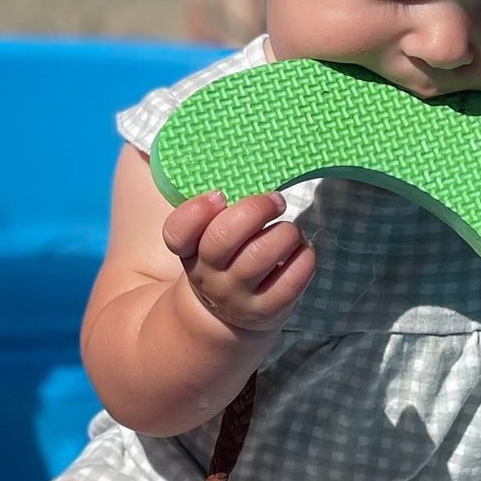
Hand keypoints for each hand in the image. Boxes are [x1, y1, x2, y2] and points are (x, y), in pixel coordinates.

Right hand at [163, 189, 316, 340]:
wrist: (227, 312)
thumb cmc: (224, 259)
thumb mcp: (207, 239)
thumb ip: (216, 211)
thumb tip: (236, 168)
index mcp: (189, 251)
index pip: (177, 233)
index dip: (196, 210)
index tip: (219, 195)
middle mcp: (208, 275)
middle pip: (222, 238)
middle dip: (255, 209)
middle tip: (275, 201)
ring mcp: (236, 296)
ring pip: (259, 256)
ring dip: (284, 232)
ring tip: (290, 230)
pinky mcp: (265, 310)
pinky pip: (289, 282)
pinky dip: (303, 259)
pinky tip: (302, 250)